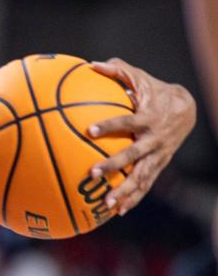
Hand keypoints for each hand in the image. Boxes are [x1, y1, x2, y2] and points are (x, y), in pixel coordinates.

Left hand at [88, 58, 195, 214]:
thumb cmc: (154, 91)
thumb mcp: (139, 77)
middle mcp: (153, 140)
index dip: (109, 125)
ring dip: (124, 191)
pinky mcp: (159, 166)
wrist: (186, 109)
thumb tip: (89, 64)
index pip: (126, 122)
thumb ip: (116, 70)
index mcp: (147, 118)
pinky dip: (133, 198)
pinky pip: (145, 185)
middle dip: (114, 164)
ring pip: (142, 176)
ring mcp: (158, 156)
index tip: (89, 130)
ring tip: (106, 204)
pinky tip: (117, 211)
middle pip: (133, 155)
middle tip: (92, 173)